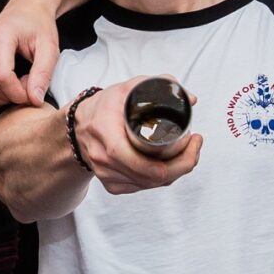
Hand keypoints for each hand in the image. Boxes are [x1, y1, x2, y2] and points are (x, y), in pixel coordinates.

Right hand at [0, 0, 63, 106]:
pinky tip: (8, 84)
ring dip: (1, 97)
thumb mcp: (50, 47)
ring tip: (19, 83)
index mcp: (0, 35)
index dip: (18, 93)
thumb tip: (35, 99)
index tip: (33, 93)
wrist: (27, 9)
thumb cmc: (39, 25)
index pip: (1, 77)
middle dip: (12, 96)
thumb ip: (43, 73)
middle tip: (29, 85)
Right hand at [73, 79, 200, 195]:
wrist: (78, 126)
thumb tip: (191, 99)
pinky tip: (170, 165)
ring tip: (188, 153)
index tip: (191, 139)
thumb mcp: (129, 88)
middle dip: (182, 165)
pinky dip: (159, 179)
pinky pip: (142, 187)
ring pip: (150, 184)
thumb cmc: (105, 106)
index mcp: (104, 131)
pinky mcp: (110, 184)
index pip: (139, 159)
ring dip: (174, 173)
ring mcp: (105, 174)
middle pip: (151, 176)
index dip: (173, 158)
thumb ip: (161, 85)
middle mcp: (102, 157)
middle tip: (196, 146)